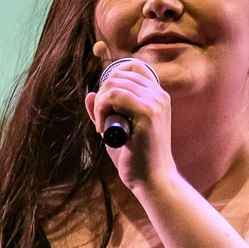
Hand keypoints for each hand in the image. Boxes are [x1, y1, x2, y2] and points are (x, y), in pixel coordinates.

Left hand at [84, 54, 175, 194]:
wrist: (153, 181)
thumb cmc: (137, 159)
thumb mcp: (119, 130)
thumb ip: (106, 111)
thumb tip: (89, 94)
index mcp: (157, 96)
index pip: (133, 67)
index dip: (113, 77)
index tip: (105, 101)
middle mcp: (159, 95)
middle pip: (118, 74)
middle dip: (102, 94)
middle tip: (102, 120)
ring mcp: (154, 103)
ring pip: (113, 83)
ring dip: (100, 104)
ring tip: (102, 126)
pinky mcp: (147, 114)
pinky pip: (114, 96)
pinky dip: (101, 109)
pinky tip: (103, 129)